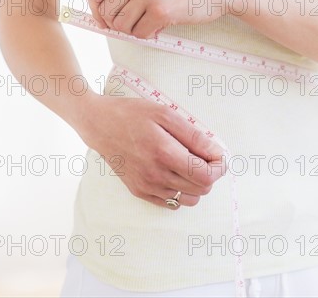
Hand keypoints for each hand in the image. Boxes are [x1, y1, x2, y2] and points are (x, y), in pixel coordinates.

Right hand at [75, 93, 227, 208]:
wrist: (98, 124)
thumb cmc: (133, 114)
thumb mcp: (166, 114)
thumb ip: (194, 136)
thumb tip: (217, 152)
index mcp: (164, 154)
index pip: (205, 176)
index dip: (219, 167)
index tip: (219, 156)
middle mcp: (155, 175)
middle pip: (201, 189)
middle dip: (210, 173)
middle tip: (204, 155)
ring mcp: (146, 186)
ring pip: (190, 199)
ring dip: (197, 183)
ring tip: (188, 163)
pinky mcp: (139, 191)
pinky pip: (172, 203)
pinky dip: (181, 191)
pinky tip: (175, 172)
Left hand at [84, 0, 237, 38]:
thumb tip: (107, 12)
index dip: (96, 10)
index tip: (106, 20)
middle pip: (107, 12)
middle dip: (118, 24)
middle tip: (134, 25)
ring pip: (121, 25)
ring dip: (133, 31)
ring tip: (149, 25)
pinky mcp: (160, 11)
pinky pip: (139, 33)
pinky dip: (147, 35)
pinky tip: (159, 28)